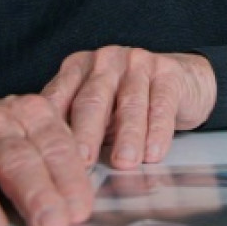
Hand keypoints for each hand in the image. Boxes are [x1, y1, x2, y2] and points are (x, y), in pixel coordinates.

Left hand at [41, 46, 216, 168]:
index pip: (60, 100)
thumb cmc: (125, 103)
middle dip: (86, 133)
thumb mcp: (94, 110)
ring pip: (129, 104)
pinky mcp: (168, 73)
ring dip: (127, 136)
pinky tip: (154, 152)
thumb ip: (71, 125)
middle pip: (91, 101)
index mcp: (76, 68)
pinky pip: (161, 104)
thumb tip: (45, 164)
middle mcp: (104, 61)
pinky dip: (158, 131)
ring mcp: (137, 63)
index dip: (53, 130)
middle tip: (82, 163)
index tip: (48, 159)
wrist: (181, 81)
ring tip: (124, 162)